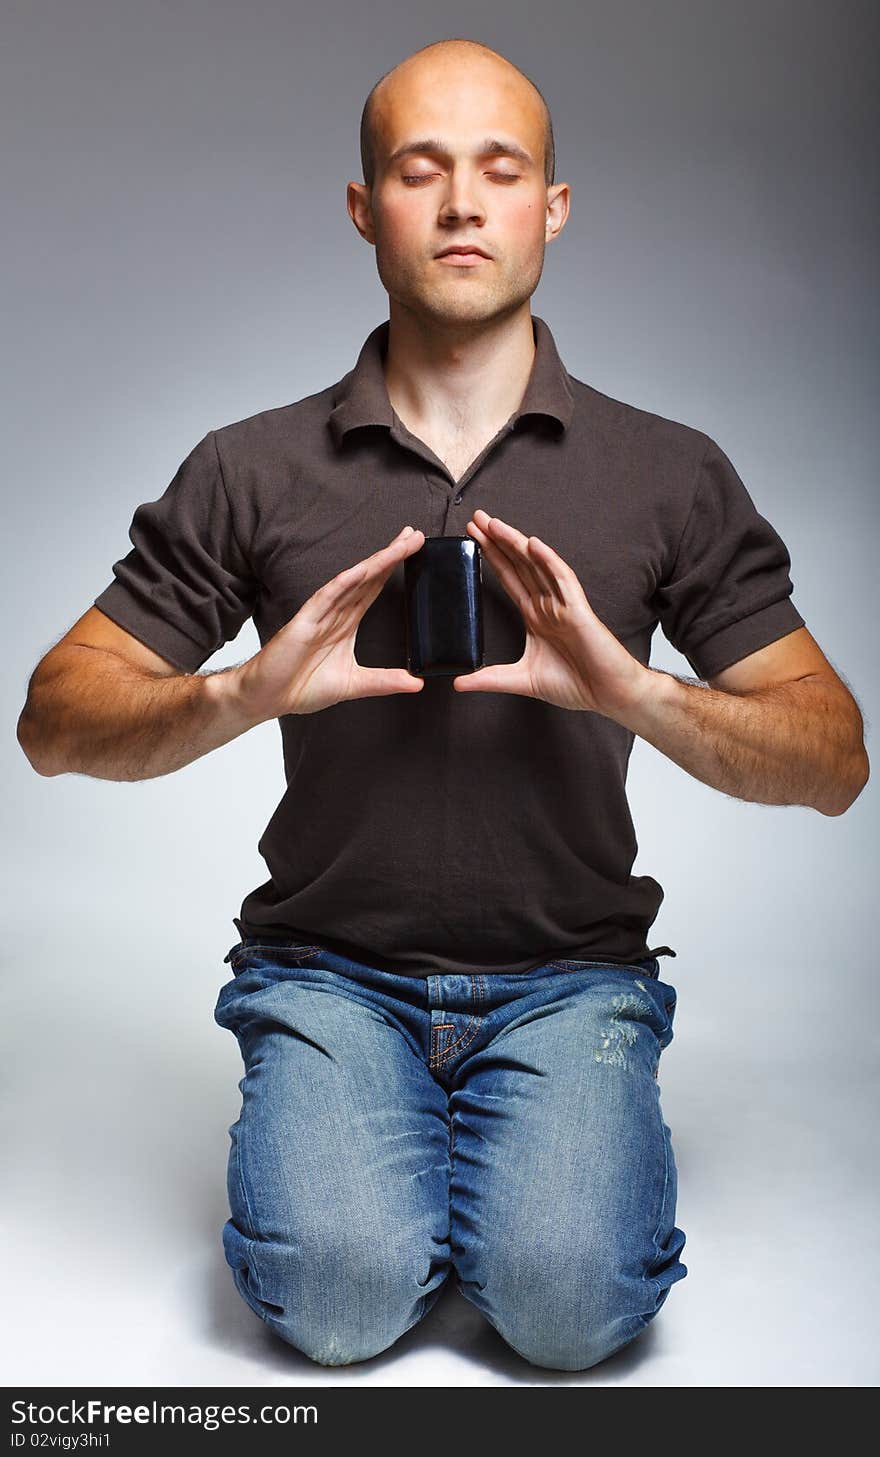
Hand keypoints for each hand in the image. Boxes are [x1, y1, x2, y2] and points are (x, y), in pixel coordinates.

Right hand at [234, 525, 425, 718]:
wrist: (267, 697)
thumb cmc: (301, 686)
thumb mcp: (354, 684)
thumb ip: (385, 681)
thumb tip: (417, 683)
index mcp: (346, 623)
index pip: (374, 587)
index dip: (394, 567)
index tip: (414, 549)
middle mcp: (335, 613)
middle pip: (368, 577)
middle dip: (392, 555)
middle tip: (415, 534)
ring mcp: (319, 615)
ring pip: (352, 581)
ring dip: (375, 562)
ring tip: (398, 545)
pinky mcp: (303, 623)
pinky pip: (325, 598)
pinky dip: (342, 584)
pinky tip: (360, 570)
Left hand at [453, 510, 650, 718]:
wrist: (609, 695)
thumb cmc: (576, 684)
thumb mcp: (522, 680)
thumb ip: (489, 679)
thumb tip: (457, 682)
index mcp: (536, 617)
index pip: (509, 579)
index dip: (491, 557)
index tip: (472, 538)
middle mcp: (548, 605)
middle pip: (519, 565)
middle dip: (497, 541)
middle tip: (476, 519)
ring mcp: (563, 605)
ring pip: (537, 567)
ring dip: (516, 543)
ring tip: (494, 525)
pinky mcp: (579, 612)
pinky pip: (563, 581)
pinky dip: (549, 561)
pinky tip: (534, 545)